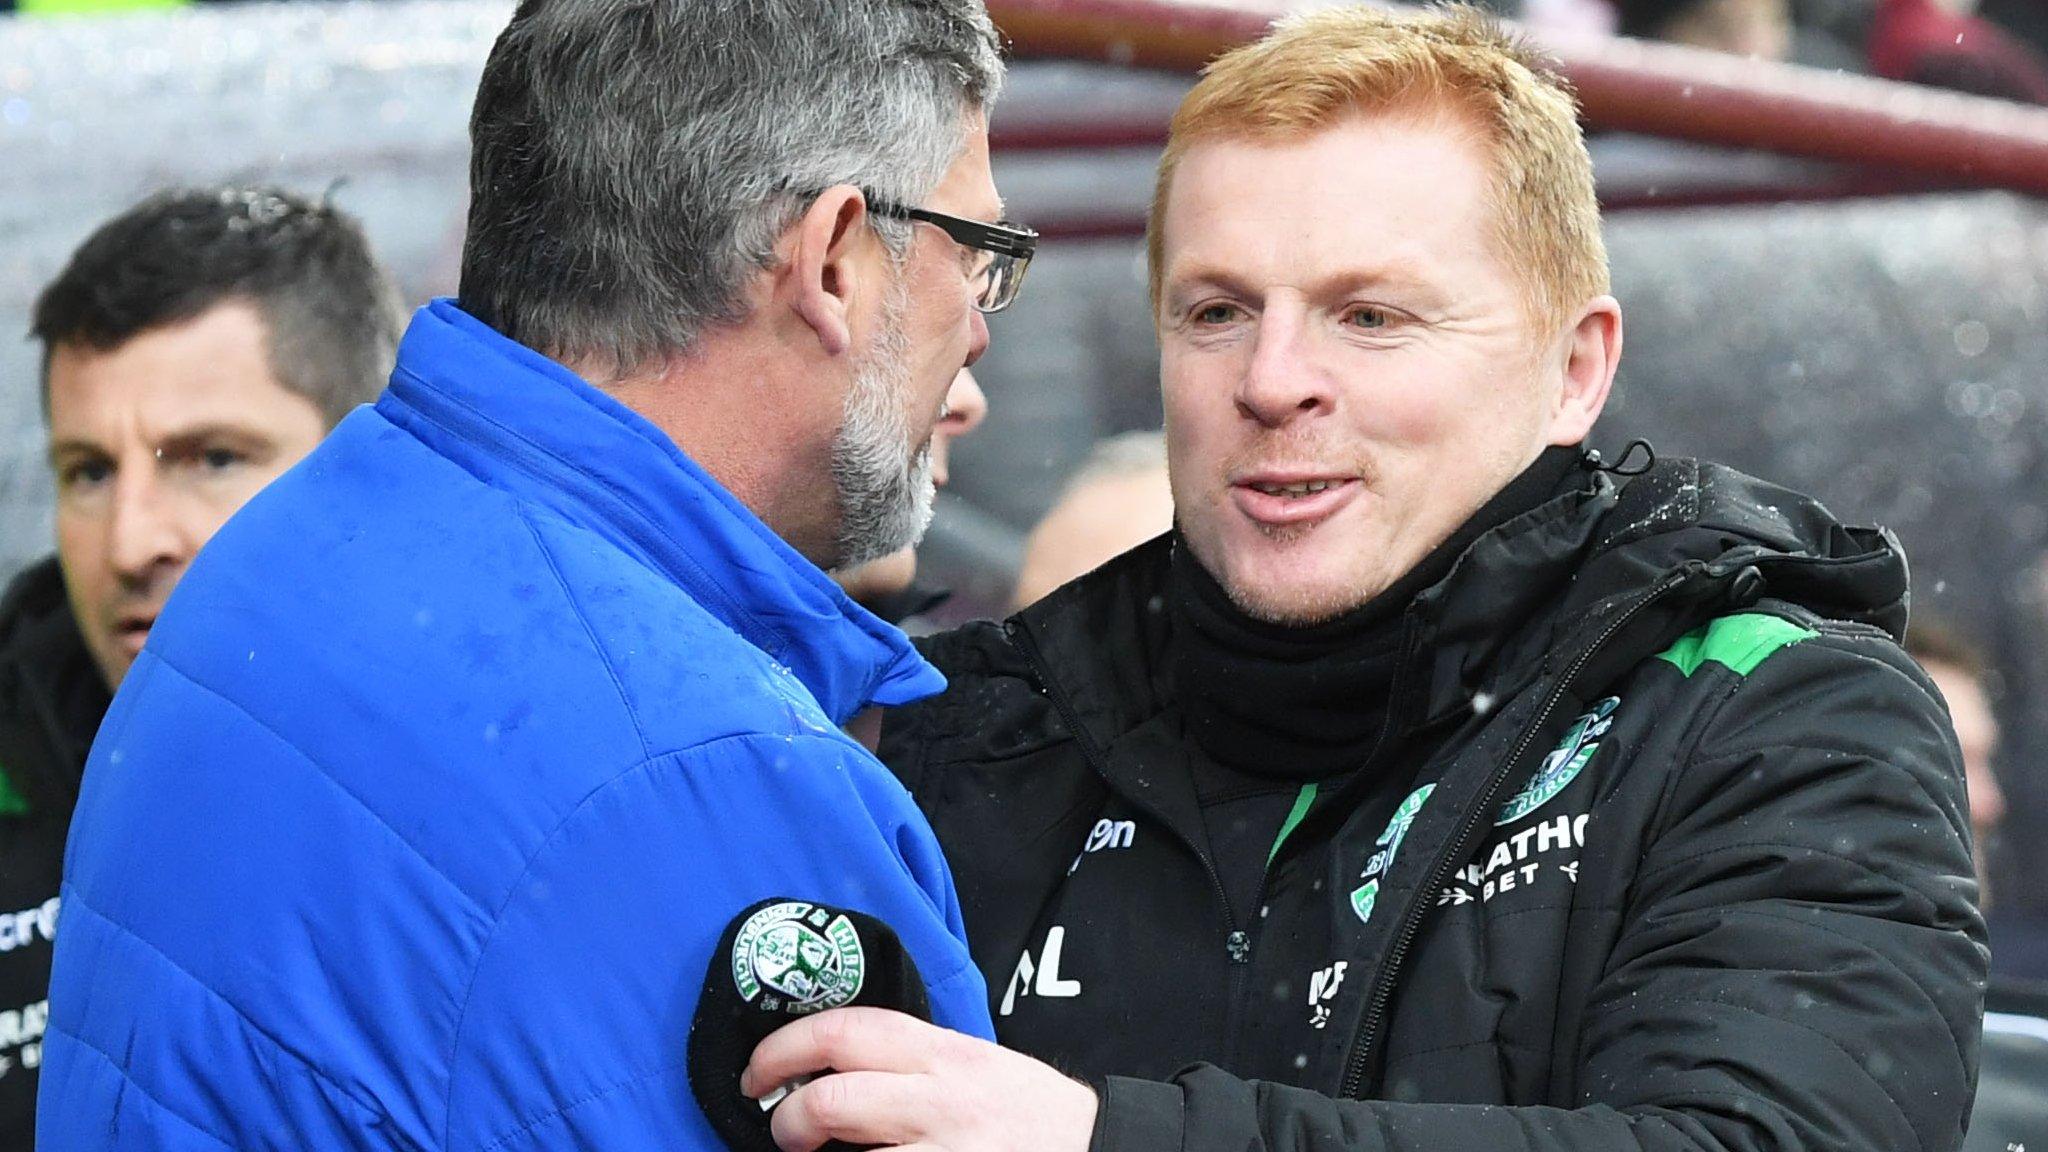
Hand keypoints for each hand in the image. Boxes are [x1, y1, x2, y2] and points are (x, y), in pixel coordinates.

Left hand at [741, 1006, 1097, 1151]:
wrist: (1095, 1149)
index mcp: (944, 1054)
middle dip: (787, 1115)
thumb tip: (832, 1066)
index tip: (759, 1071)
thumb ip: (912, 1062)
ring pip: (854, 1149)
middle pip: (835, 1095)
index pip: (849, 1030)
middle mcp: (941, 1100)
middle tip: (778, 1127)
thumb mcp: (974, 1066)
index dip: (786, 1046)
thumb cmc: (1030, 1115)